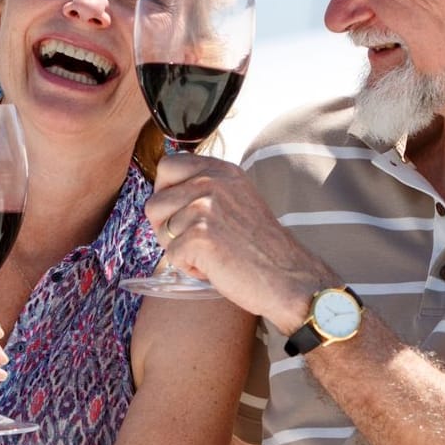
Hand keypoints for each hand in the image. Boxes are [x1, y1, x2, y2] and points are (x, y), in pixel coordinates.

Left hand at [147, 154, 332, 329]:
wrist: (289, 279)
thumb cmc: (261, 248)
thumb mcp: (238, 199)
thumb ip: (206, 189)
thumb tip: (163, 193)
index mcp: (222, 170)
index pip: (167, 166)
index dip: (164, 193)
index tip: (179, 212)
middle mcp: (212, 182)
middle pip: (155, 202)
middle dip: (165, 228)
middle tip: (195, 242)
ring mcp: (205, 207)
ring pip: (161, 231)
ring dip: (179, 249)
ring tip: (212, 255)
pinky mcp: (200, 236)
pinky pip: (171, 256)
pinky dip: (189, 268)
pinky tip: (216, 268)